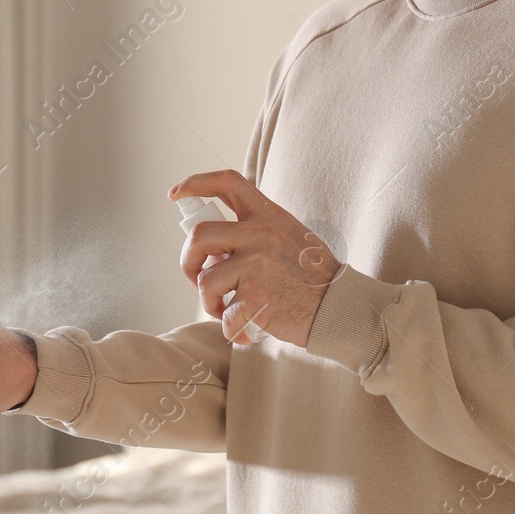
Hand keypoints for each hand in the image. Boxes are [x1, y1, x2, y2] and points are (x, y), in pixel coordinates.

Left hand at [170, 170, 341, 347]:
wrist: (339, 308)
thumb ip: (257, 233)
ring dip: (209, 301)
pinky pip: (225, 315)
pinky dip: (230, 328)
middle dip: (188, 260)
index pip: (227, 183)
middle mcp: (260, 234)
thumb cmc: (315, 277)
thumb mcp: (291, 236)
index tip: (176, 194)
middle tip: (196, 276)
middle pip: (199, 235)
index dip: (195, 183)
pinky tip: (245, 331)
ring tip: (227, 310)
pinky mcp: (254, 297)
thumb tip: (217, 249)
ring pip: (205, 280)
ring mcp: (256, 265)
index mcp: (268, 215)